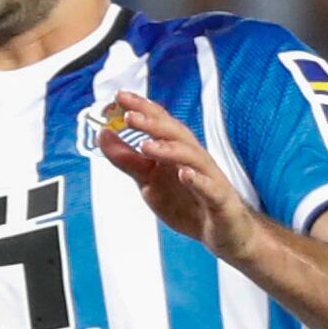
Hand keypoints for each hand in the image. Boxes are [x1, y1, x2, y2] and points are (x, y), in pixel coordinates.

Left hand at [92, 91, 251, 260]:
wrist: (223, 232)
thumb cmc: (188, 202)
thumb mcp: (149, 181)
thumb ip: (126, 159)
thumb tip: (103, 134)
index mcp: (177, 151)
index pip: (160, 124)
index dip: (143, 108)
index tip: (120, 96)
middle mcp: (194, 159)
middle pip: (176, 135)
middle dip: (153, 123)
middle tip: (129, 116)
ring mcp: (209, 178)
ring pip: (192, 158)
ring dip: (170, 150)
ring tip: (147, 145)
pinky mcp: (219, 201)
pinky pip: (210, 189)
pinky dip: (197, 181)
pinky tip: (184, 174)